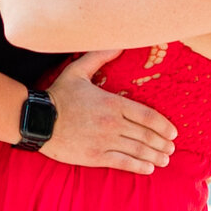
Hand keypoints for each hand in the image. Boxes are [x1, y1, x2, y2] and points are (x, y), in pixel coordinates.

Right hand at [39, 63, 174, 173]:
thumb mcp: (78, 70)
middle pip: (146, 135)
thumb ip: (100, 56)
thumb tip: (119, 42)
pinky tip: (148, 168)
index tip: (173, 132)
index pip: (147, 115)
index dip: (163, 125)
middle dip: (162, 143)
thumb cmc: (59, 94)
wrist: (37, 120)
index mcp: (112, 103)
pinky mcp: (95, 157)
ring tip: (165, 160)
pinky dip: (139, 166)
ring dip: (155, 156)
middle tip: (172, 148)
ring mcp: (105, 142)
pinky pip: (123, 163)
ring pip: (138, 150)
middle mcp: (113, 124)